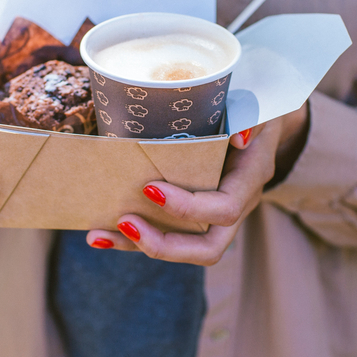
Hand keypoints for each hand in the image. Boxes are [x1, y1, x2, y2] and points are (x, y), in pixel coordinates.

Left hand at [85, 104, 309, 264]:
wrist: (258, 119)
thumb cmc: (254, 108)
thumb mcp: (257, 107)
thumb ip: (251, 119)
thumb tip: (239, 137)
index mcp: (250, 180)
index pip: (224, 209)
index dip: (188, 207)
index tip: (149, 188)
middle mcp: (236, 205)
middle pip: (207, 247)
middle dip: (164, 245)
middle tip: (125, 224)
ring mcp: (215, 215)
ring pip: (184, 249)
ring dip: (138, 246)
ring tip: (98, 236)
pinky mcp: (196, 214)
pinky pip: (168, 234)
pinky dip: (135, 237)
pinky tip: (101, 232)